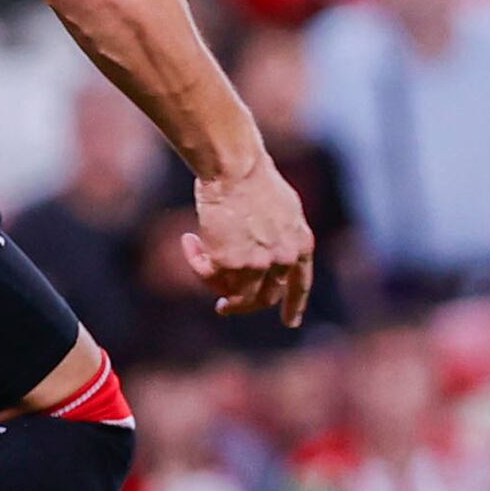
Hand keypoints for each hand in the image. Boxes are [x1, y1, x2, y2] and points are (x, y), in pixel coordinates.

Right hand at [189, 161, 315, 328]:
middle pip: (264, 298)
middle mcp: (281, 260)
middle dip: (244, 305)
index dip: (293, 305)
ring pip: (234, 295)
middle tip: (224, 305)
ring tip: (201, 264)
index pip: (300, 284)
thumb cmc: (254, 177)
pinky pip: (207, 275)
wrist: (236, 168)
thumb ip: (283, 235)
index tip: (289, 322)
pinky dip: (195, 261)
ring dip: (214, 285)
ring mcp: (256, 265)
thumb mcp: (285, 208)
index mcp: (300, 245)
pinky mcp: (228, 264)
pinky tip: (189, 241)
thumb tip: (272, 256)